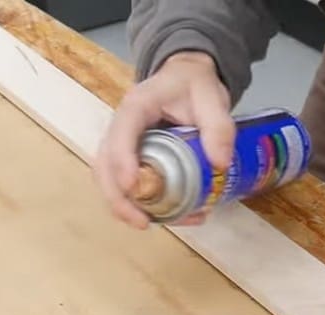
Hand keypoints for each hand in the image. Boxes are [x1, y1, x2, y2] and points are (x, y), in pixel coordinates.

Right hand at [93, 51, 235, 229]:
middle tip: (141, 222)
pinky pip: (126, 185)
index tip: (134, 187)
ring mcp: (123, 146)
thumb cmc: (195, 84)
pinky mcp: (132, 160)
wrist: (188, 79)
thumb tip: (220, 164)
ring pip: (109, 180)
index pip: (121, 134)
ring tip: (149, 225)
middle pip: (105, 165)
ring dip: (124, 206)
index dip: (122, 162)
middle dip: (117, 197)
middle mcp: (121, 128)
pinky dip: (140, 204)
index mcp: (136, 106)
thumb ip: (219, 126)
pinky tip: (168, 216)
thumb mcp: (212, 96)